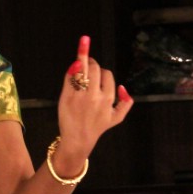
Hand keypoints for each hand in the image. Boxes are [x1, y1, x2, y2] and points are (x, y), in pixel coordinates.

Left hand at [55, 35, 132, 166]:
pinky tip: (74, 63)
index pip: (106, 75)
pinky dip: (72, 68)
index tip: (97, 71)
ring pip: (82, 69)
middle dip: (92, 63)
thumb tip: (123, 87)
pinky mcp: (66, 96)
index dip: (102, 72)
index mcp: (108, 98)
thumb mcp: (116, 118)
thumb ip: (126, 103)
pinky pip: (70, 76)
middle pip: (95, 69)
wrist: (78, 139)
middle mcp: (95, 95)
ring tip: (81, 54)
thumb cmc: (97, 127)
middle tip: (88, 63)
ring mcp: (80, 95)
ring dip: (82, 59)